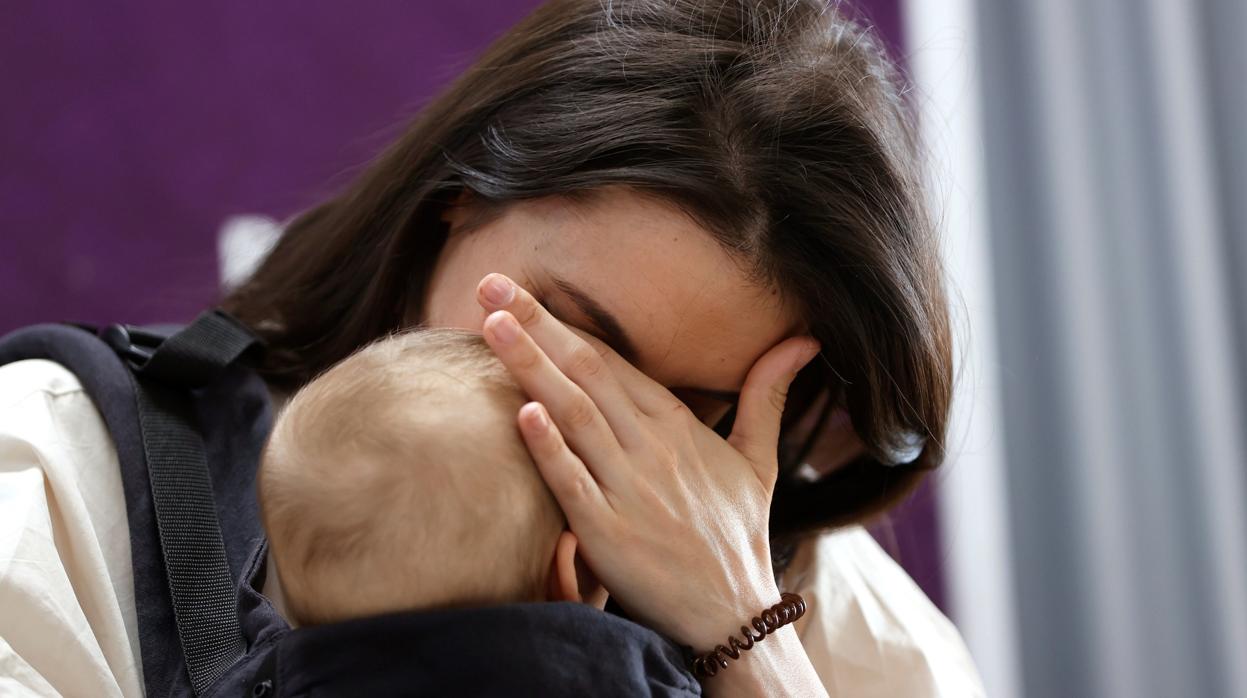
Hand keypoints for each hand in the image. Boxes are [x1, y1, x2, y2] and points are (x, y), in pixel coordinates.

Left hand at [476, 273, 819, 648]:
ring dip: (532, 367)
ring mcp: (630, 489)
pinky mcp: (610, 534)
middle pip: (588, 372)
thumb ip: (766, 395)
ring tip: (493, 325)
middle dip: (537, 326)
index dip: (566, 323)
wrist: (733, 614)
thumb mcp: (759, 458)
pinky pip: (574, 484)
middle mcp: (652, 448)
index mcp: (677, 426)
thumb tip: (805, 340)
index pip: (614, 360)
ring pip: (575, 415)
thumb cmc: (737, 534)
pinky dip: (549, 448)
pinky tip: (522, 412)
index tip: (522, 291)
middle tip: (491, 284)